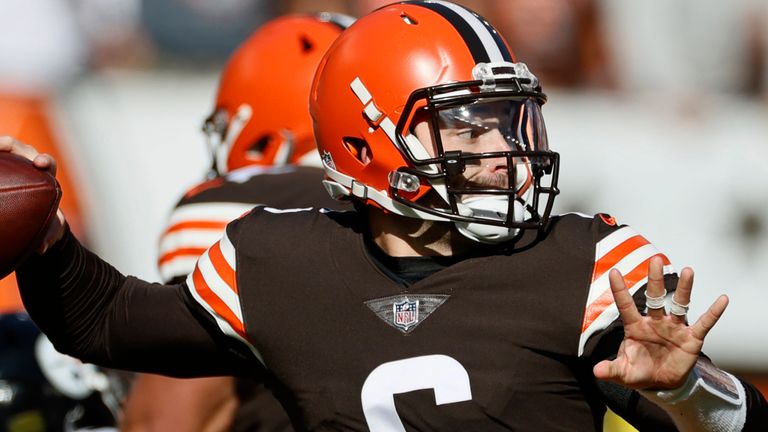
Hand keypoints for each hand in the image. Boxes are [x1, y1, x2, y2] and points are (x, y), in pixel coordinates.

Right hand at [0, 136, 66, 252]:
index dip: (44, 161)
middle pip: (23, 148)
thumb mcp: (49, 229)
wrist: (37, 215)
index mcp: (47, 177)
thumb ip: (47, 237)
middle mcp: (31, 164)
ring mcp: (16, 162)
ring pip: (6, 147)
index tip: (40, 164)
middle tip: (2, 145)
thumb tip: (42, 248)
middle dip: (13, 145)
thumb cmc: (45, 220)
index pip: (48, 163)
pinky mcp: (4, 165)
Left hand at [593, 255, 728, 389]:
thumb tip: (596, 371)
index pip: (626, 305)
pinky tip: (722, 300)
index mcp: (635, 327)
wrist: (662, 383)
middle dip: (655, 280)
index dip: (620, 290)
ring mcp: (674, 328)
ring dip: (684, 289)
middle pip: (655, 297)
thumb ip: (611, 369)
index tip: (614, 272)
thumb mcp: (623, 372)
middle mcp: (655, 322)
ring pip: (679, 304)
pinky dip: (713, 312)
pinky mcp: (691, 338)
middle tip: (655, 260)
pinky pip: (704, 323)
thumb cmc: (640, 371)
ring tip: (688, 271)